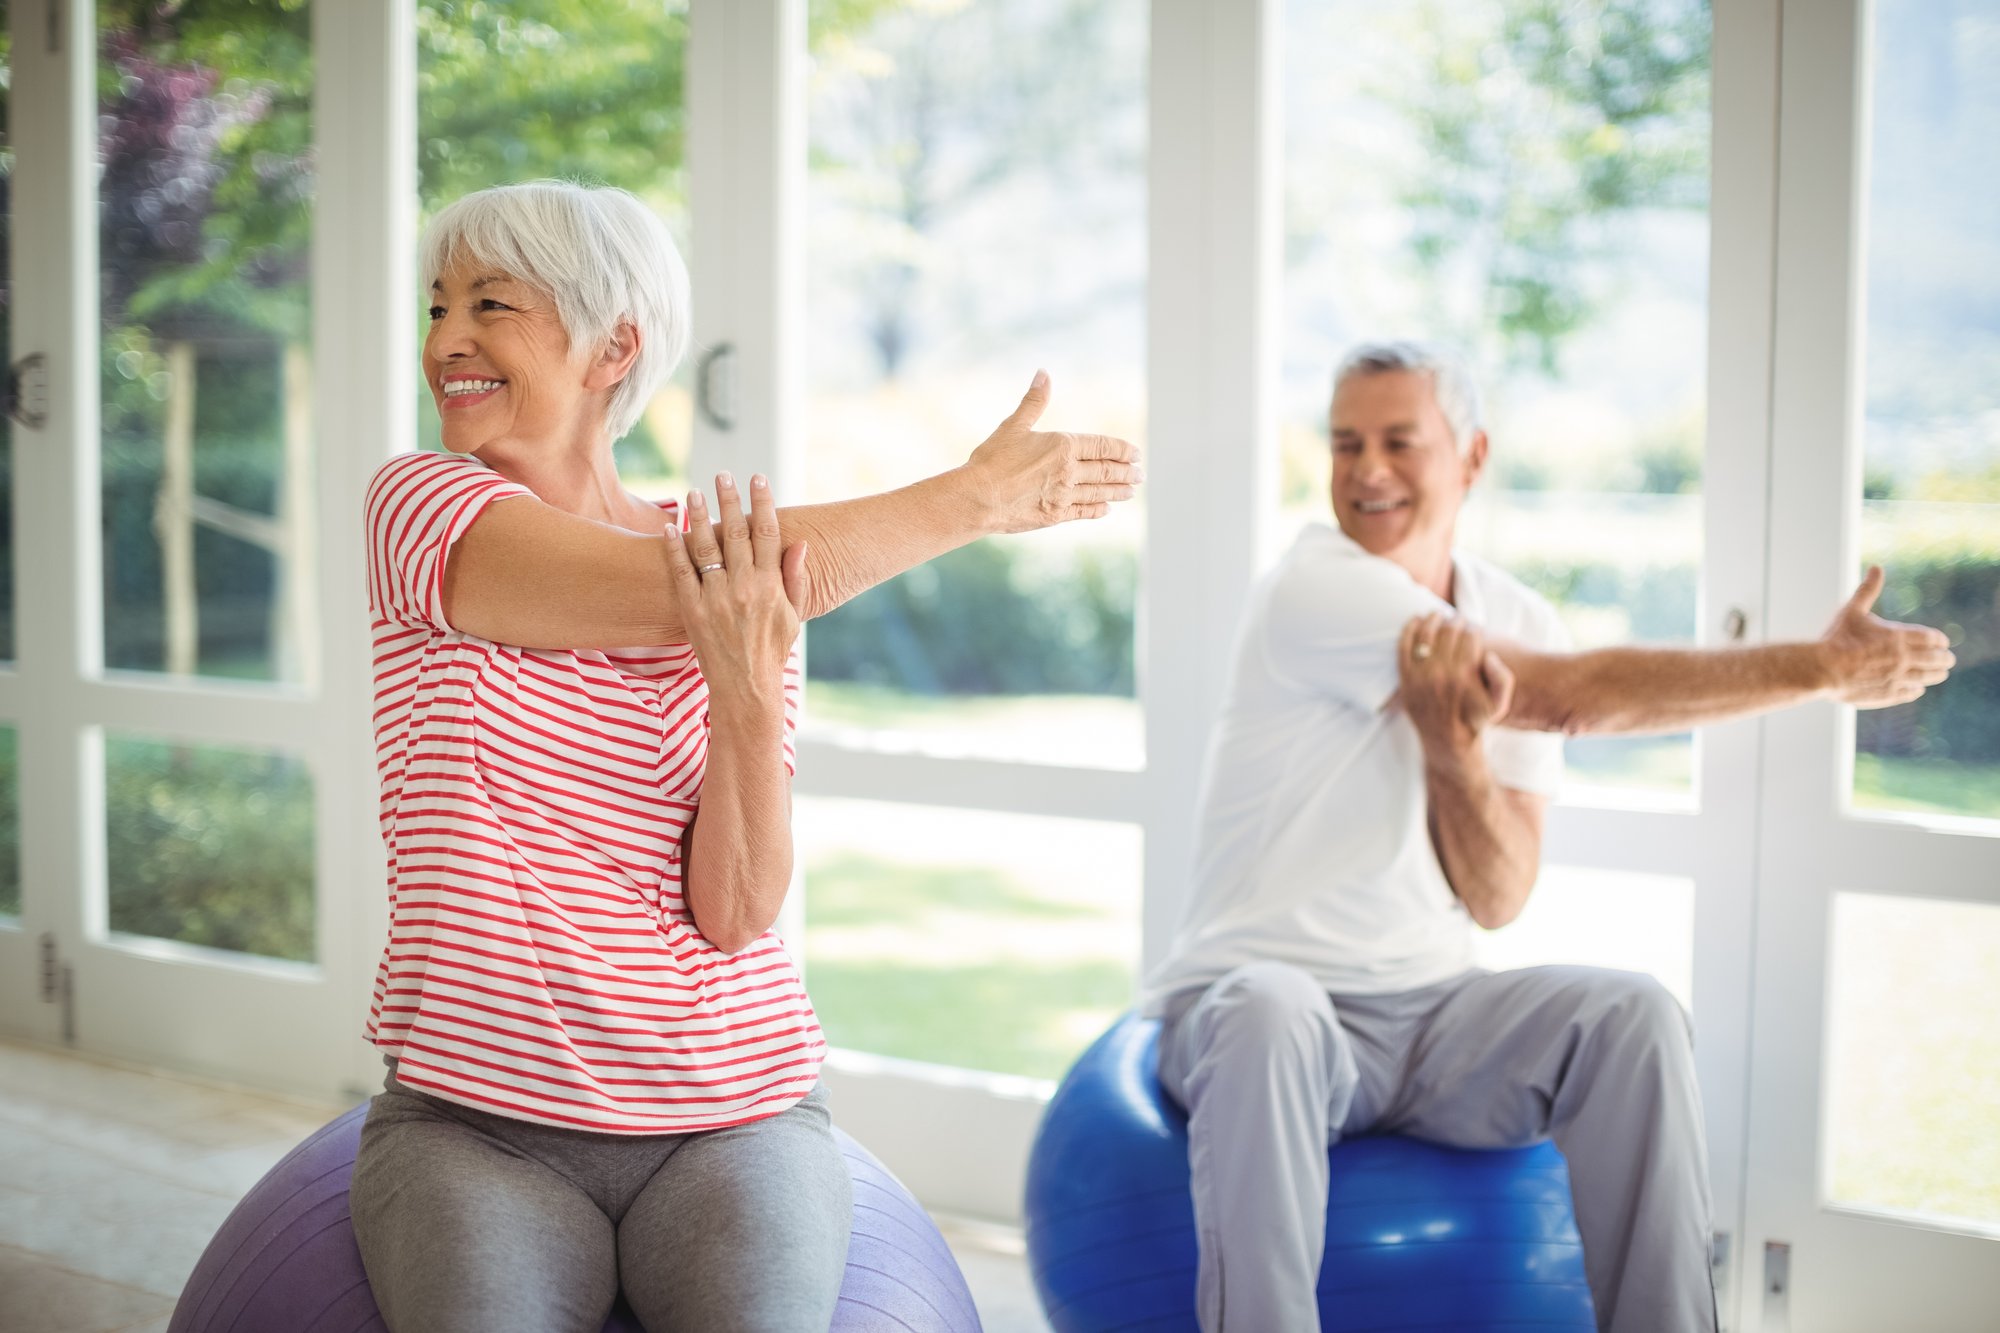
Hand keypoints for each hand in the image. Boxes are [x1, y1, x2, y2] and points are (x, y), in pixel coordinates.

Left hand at [663, 472, 809, 711]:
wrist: (746, 687)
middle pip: (737, 533)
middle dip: (730, 501)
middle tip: (724, 475)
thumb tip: (800, 544)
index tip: (758, 479)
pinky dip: (674, 549)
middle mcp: (744, 588)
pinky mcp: (693, 612)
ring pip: (706, 548)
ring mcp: (716, 599)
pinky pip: (681, 574)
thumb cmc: (773, 651)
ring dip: (700, 517)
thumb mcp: (794, 615)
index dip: (763, 503)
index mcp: (771, 587)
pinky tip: (669, 528)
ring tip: (695, 492)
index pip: (768, 534)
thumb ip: (796, 578)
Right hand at [960, 371, 1142, 533]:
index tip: (1136, 453)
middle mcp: (1069, 471)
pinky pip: (1084, 512)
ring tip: (1131, 492)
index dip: (1122, 449)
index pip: (1102, 446)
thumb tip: (1043, 373)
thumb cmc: (992, 460)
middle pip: (1106, 470)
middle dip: (1126, 472)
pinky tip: (1106, 510)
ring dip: (1118, 491)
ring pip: (1099, 492)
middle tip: (1140, 474)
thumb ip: (1034, 401)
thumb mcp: (1013, 426)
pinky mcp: (1055, 516)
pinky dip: (1097, 510)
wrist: (978, 498)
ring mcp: (1064, 495)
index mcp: (1063, 446)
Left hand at [1397, 613, 1515, 760]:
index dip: (1473, 628)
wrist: (1447, 739)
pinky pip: (1404, 647)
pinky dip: (1408, 630)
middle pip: (1448, 632)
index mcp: (1465, 675)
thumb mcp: (1499, 704)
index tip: (1473, 629)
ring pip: (1425, 635)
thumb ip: (1503, 678)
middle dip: (1455, 622)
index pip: (1469, 636)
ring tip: (1437, 615)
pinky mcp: (1405, 679)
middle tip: (1457, 621)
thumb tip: (1489, 655)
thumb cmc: (1475, 719)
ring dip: (1432, 620)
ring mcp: (1420, 676)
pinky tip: (1415, 621)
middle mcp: (1441, 673)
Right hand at [1818, 566, 1954, 707]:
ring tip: (1940, 674)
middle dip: (1944, 658)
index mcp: (1898, 636)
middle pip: (1936, 659)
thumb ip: (1868, 590)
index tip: (1942, 642)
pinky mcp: (1888, 694)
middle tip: (1948, 659)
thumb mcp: (1853, 611)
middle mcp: (1903, 658)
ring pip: (1927, 677)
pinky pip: (1911, 693)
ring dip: (1936, 675)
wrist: (1822, 669)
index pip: (1932, 638)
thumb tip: (1876, 568)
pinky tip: (1917, 688)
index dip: (1939, 640)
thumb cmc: (1837, 638)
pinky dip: (1917, 690)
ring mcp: (1897, 678)